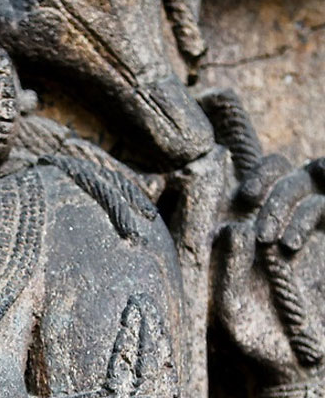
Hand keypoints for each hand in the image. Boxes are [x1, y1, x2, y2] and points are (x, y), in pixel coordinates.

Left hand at [217, 157, 324, 386]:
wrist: (295, 368)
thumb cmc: (255, 338)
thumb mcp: (230, 305)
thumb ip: (228, 266)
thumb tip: (234, 226)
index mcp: (248, 226)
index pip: (254, 180)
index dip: (253, 176)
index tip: (247, 197)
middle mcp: (279, 222)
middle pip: (283, 171)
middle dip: (272, 181)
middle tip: (256, 207)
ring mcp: (308, 232)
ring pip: (307, 185)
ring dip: (288, 201)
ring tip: (278, 243)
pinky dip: (310, 213)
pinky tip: (289, 244)